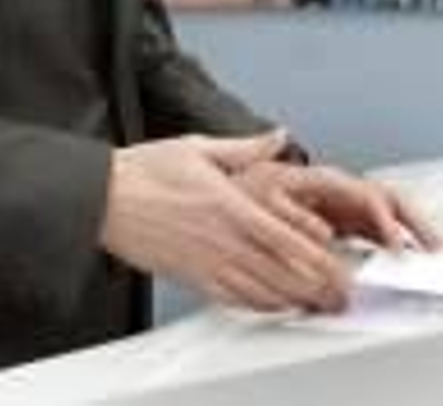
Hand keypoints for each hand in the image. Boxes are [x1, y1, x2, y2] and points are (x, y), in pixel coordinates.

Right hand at [98, 131, 351, 312]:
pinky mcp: (191, 277)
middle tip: (340, 292)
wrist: (102, 199)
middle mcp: (222, 239)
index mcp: (229, 205)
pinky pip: (232, 299)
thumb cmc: (144, 172)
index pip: (283, 237)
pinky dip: (259, 305)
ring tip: (318, 303)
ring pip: (260, 291)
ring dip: (292, 300)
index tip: (339, 263)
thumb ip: (246, 148)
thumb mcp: (199, 147)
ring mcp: (206, 263)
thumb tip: (277, 137)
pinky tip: (274, 304)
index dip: (316, 256)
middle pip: (279, 272)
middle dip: (314, 286)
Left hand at [238, 161, 442, 253]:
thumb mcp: (261, 196)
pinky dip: (396, 244)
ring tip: (432, 252)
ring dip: (413, 231)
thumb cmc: (243, 189)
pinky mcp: (344, 222)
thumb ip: (293, 215)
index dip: (386, 221)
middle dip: (416, 223)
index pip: (367, 196)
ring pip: (389, 213)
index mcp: (324, 182)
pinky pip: (377, 231)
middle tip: (435, 248)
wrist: (230, 188)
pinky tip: (404, 261)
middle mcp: (339, 191)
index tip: (397, 245)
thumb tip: (321, 232)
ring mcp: (344, 205)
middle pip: (389, 200)